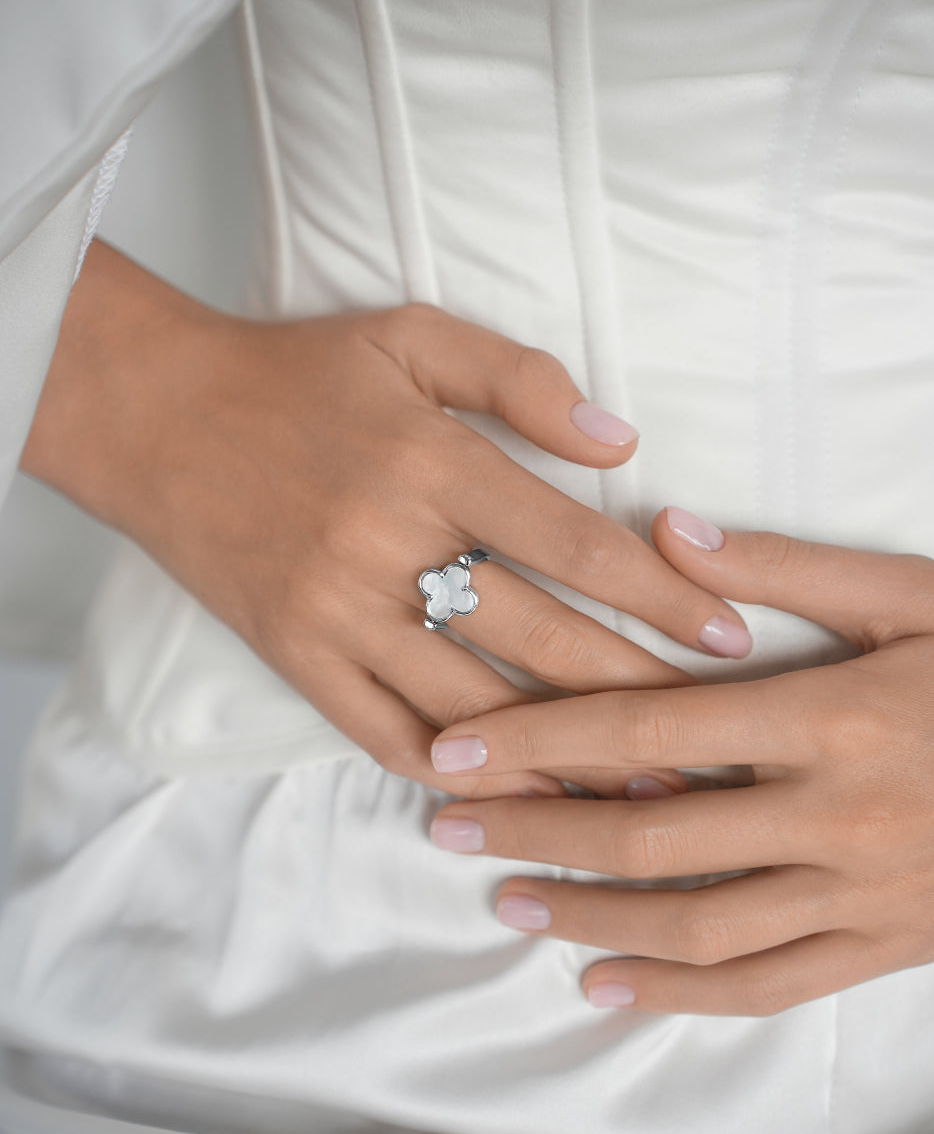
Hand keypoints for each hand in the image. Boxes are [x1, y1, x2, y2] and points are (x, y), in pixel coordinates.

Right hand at [23, 244, 752, 796]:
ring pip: (471, 706)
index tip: (730, 639)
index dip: (665, 598)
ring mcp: (336, 613)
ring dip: (563, 760)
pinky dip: (452, 772)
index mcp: (430, 461)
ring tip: (637, 796)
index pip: (576, 545)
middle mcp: (387, 546)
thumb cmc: (295, 374)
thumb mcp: (410, 335)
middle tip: (716, 746)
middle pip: (542, 642)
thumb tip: (623, 444)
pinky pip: (382, 733)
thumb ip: (521, 377)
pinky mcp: (295, 657)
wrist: (154, 418)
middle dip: (640, 699)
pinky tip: (513, 798)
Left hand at [428, 511, 933, 1013]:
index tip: (453, 752)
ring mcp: (864, 893)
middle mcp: (837, 814)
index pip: (648, 733)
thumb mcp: (915, 595)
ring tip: (507, 903)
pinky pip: (771, 986)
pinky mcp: (889, 946)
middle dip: (534, 831)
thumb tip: (665, 531)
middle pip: (650, 837)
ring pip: (698, 924)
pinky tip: (607, 987)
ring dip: (590, 918)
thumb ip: (788, 568)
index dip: (538, 743)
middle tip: (446, 828)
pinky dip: (681, 993)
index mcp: (832, 714)